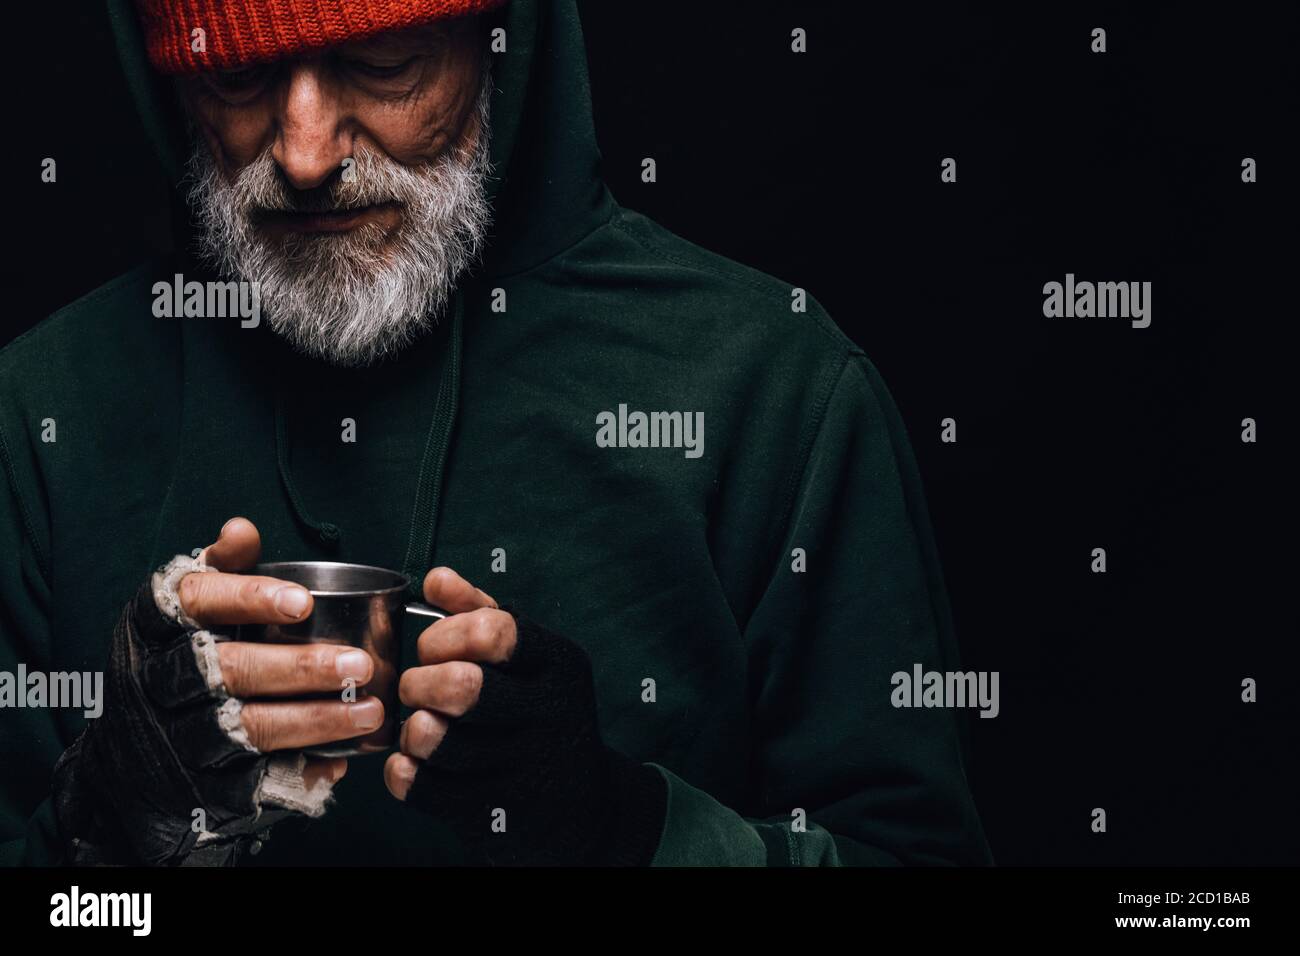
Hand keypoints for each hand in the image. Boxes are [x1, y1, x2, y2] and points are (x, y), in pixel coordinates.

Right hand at [50, 517, 380, 865]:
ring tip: (370, 709)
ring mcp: (176, 736)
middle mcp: (158, 680)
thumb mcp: (184, 610)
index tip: (303, 602)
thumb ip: (220, 569)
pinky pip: (255, 778)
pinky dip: (301, 769)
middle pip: (231, 670)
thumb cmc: (175, 659)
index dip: (248, 598)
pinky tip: (340, 757)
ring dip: (317, 720)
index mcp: (152, 626)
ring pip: (251, 727)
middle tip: (358, 664)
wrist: (126, 759)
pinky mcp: (197, 782)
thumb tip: (242, 528)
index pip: (196, 601)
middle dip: (301, 668)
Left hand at [384, 568, 667, 865]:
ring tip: (420, 726)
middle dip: (419, 682)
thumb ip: (482, 612)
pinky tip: (416, 763)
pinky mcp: (495, 815)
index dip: (444, 634)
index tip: (433, 648)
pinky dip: (403, 771)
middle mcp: (550, 714)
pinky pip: (419, 787)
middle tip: (417, 689)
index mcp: (559, 664)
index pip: (493, 631)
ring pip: (432, 738)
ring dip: (410, 729)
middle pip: (460, 685)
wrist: (582, 806)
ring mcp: (524, 769)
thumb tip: (437, 579)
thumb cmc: (543, 715)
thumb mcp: (531, 658)